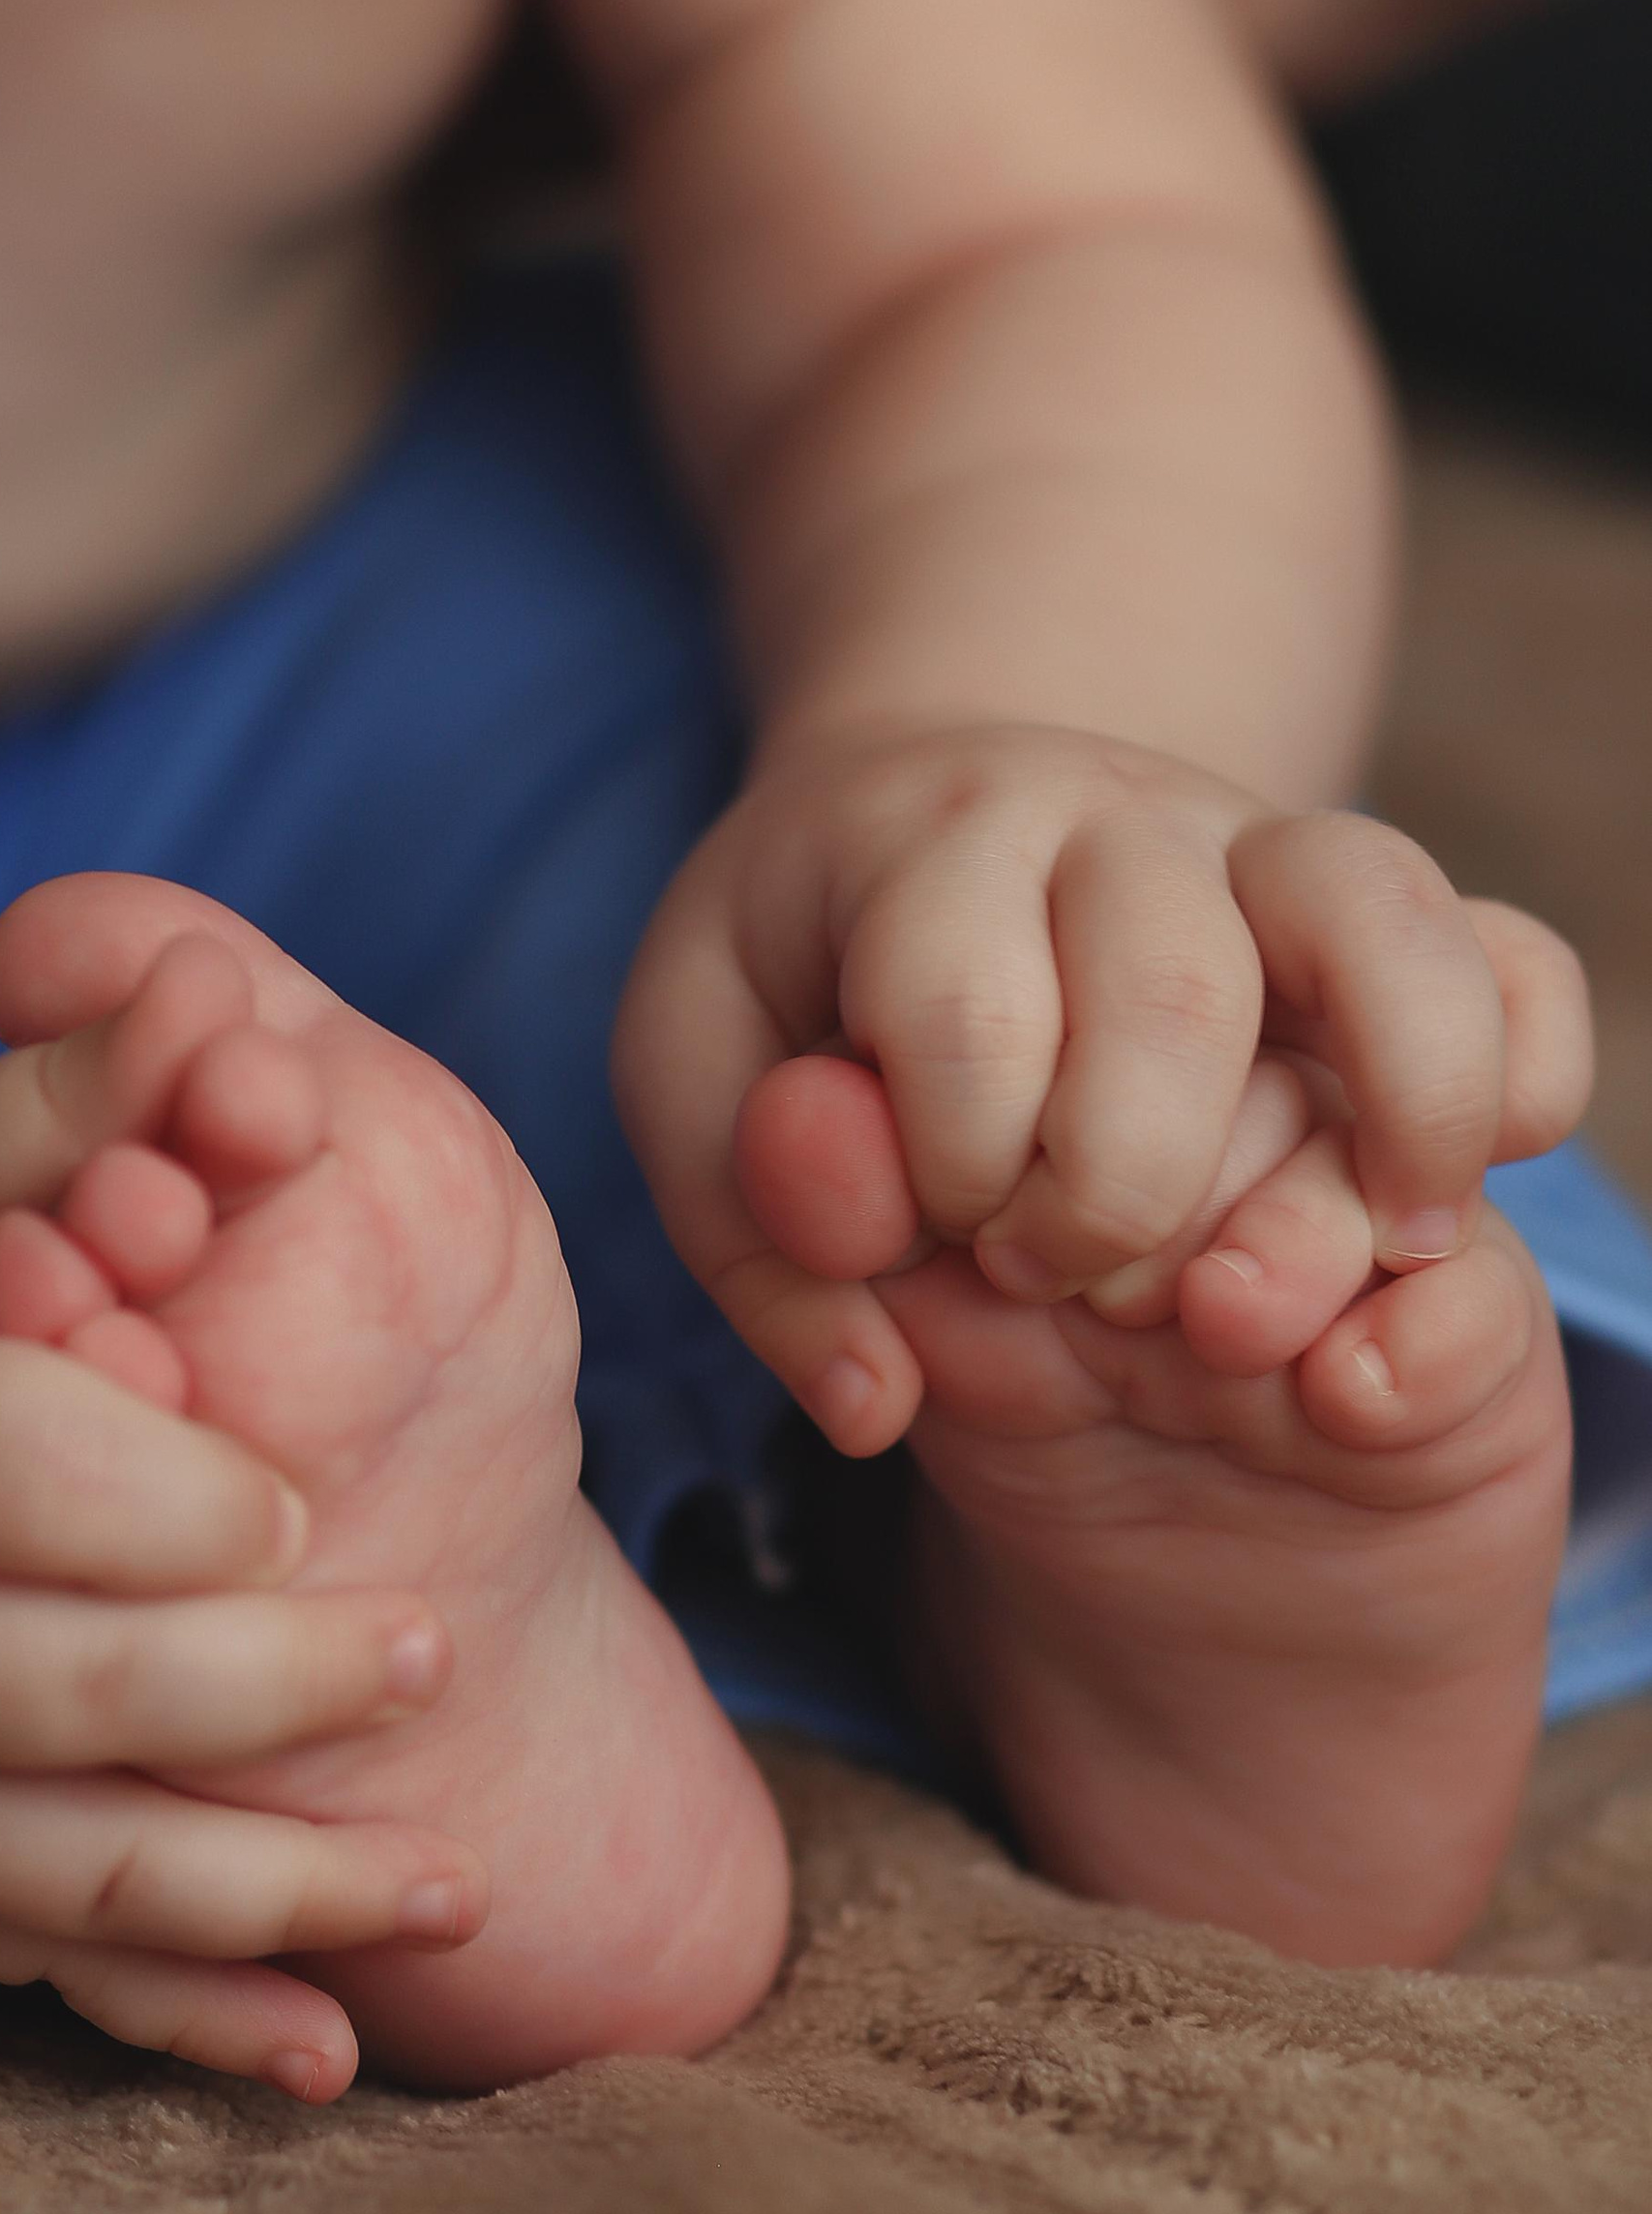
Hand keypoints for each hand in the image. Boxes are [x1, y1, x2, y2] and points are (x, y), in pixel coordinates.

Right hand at [0, 973, 481, 2101]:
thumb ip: (63, 1107)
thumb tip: (223, 993)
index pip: (10, 1475)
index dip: (179, 1498)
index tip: (316, 1504)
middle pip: (52, 1694)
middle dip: (265, 1693)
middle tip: (438, 1648)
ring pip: (51, 1877)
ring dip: (263, 1897)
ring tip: (456, 1882)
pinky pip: (15, 1964)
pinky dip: (172, 2020)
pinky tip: (324, 2053)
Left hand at [613, 719, 1590, 1434]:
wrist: (925, 817)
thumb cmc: (806, 984)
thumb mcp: (700, 1092)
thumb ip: (758, 1232)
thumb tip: (873, 1396)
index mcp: (932, 840)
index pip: (968, 1019)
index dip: (951, 1171)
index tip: (935, 1218)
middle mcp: (1118, 819)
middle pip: (1173, 995)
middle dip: (1115, 1189)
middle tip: (1060, 1266)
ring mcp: (1270, 856)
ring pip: (1382, 919)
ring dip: (1372, 1113)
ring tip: (1327, 1255)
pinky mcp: (1388, 925)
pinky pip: (1508, 961)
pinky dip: (1514, 1073)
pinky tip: (1430, 1209)